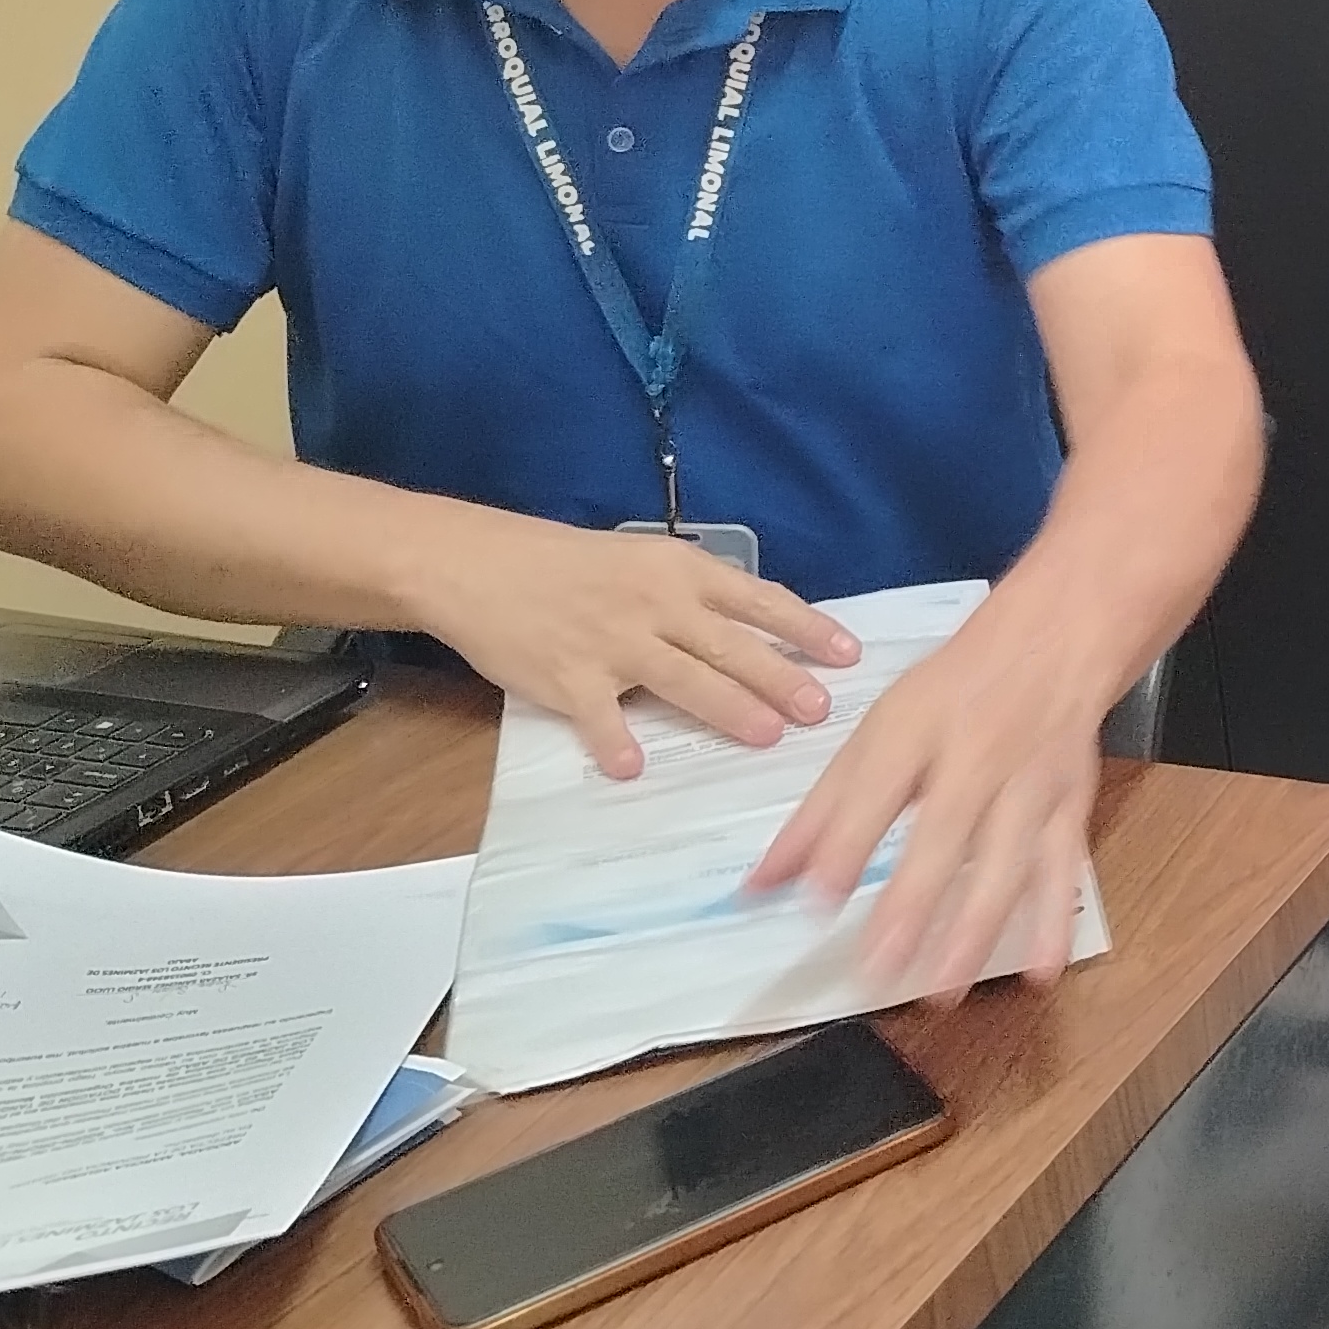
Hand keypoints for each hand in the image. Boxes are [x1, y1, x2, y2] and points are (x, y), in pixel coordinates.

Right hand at [408, 510, 856, 776]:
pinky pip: (599, 716)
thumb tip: (756, 633)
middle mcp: (654, 604)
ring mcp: (611, 642)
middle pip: (731, 645)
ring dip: (729, 708)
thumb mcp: (643, 560)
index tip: (849, 654)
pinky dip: (615, 742)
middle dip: (782, 678)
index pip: (758, 599)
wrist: (479, 564)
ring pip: (683, 678)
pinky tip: (633, 769)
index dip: (806, 627)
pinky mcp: (568, 678)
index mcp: (679, 570)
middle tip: (822, 710)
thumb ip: (694, 595)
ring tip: (768, 736)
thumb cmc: (569, 564)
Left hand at [744, 609, 1102, 1003]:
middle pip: (945, 832)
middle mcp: (976, 755)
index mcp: (916, 729)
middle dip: (913, 901)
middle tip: (878, 967)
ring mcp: (1029, 784)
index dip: (845, 844)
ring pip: (1008, 860)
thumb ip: (822, 810)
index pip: (875, 789)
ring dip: (976, 926)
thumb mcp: (879, 731)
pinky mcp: (1070, 807)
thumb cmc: (952, 693)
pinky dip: (1055, 920)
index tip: (815, 903)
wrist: (1055, 641)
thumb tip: (759, 884)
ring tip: (943, 988)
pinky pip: (1063, 868)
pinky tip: (1039, 971)